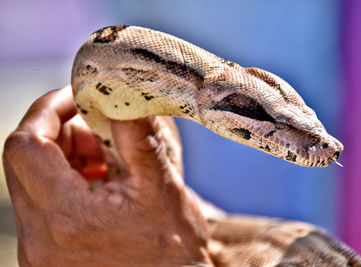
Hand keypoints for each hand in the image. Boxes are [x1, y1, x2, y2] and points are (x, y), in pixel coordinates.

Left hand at [3, 86, 212, 266]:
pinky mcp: (45, 255)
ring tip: (107, 157)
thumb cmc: (173, 250)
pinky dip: (65, 179)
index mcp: (66, 219)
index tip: (78, 96)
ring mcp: (37, 252)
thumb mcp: (160, 186)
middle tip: (101, 128)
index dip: (48, 111)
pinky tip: (100, 179)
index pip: (26, 146)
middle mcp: (38, 242)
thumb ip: (136, 134)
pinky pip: (40, 202)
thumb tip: (122, 90)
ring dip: (65, 156)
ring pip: (31, 180)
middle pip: (25, 161)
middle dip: (61, 133)